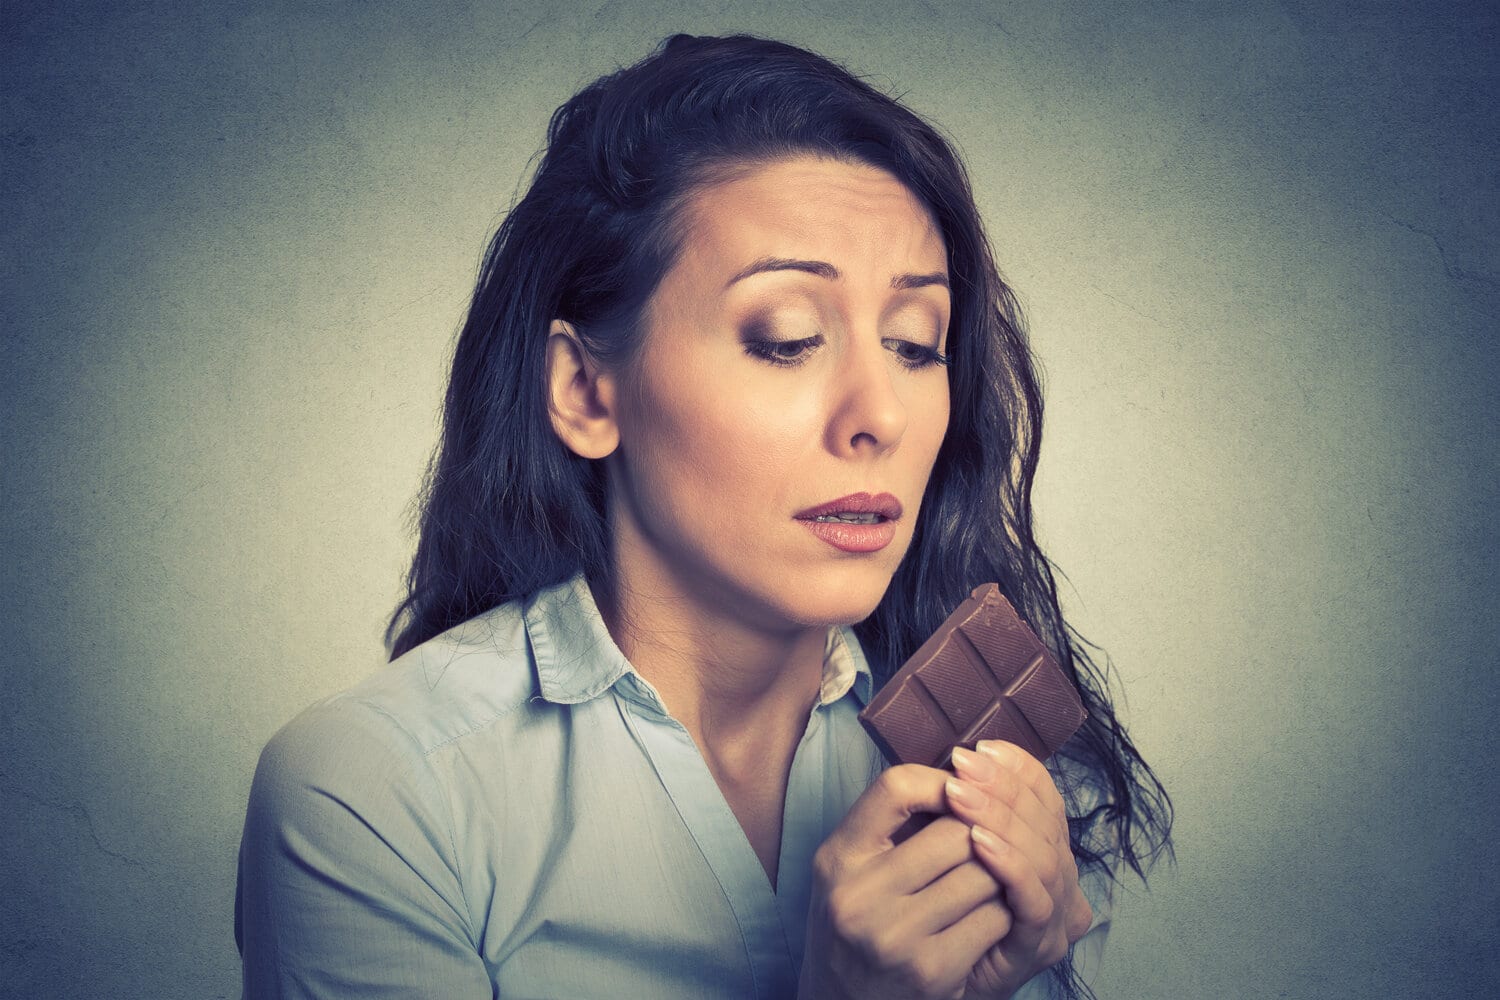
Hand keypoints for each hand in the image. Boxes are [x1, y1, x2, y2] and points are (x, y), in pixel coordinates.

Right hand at [798, 764, 1010, 999]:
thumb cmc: (857, 927)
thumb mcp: (852, 870)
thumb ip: (890, 827)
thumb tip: (964, 773)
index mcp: (838, 858)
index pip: (896, 787)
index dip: (941, 781)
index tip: (962, 790)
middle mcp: (858, 895)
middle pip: (956, 832)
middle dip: (985, 833)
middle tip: (992, 840)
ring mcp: (894, 936)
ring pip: (984, 875)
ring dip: (1001, 875)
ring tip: (993, 879)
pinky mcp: (930, 972)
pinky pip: (994, 919)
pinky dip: (1004, 913)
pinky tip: (991, 917)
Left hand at [944, 741, 1093, 998]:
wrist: (917, 988)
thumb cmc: (927, 914)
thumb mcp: (945, 853)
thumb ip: (960, 813)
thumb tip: (952, 757)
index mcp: (1046, 849)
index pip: (1045, 796)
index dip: (1016, 768)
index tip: (978, 747)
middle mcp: (1062, 879)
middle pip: (1046, 818)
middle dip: (1001, 786)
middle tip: (962, 764)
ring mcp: (1057, 915)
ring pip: (1043, 854)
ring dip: (1000, 818)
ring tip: (960, 796)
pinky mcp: (1040, 947)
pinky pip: (1034, 899)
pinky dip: (1010, 865)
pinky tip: (978, 842)